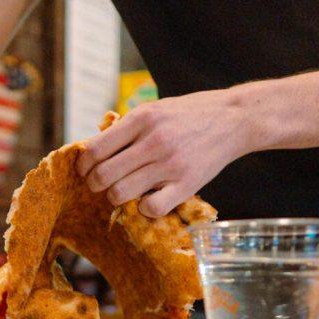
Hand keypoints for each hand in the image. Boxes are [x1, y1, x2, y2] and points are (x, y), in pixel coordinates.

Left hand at [75, 90, 254, 216]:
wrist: (234, 118)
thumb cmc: (188, 115)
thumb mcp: (154, 109)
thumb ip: (125, 128)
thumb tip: (92, 151)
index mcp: (141, 119)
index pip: (94, 150)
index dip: (83, 166)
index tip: (86, 171)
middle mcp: (153, 141)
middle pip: (103, 176)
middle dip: (95, 185)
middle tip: (103, 185)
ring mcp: (170, 164)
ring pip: (121, 194)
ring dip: (116, 198)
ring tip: (124, 192)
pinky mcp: (188, 184)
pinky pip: (151, 208)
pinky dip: (144, 208)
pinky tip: (149, 199)